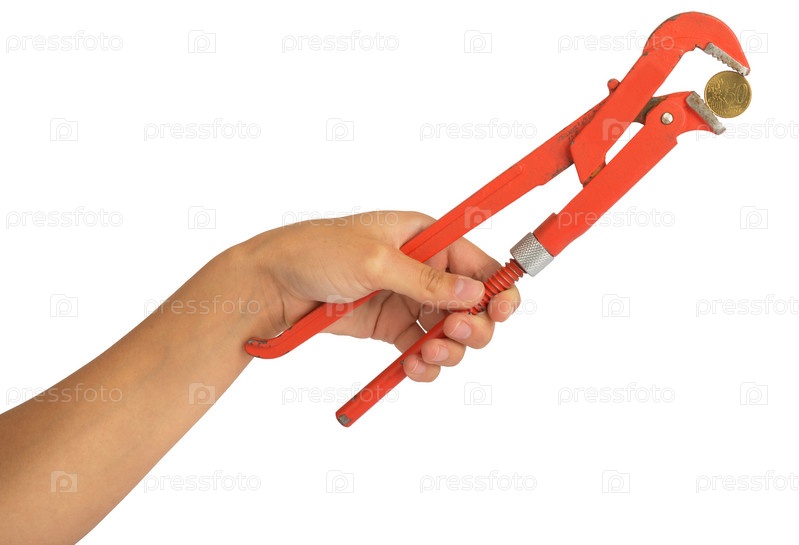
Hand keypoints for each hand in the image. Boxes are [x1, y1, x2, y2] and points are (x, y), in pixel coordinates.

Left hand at [249, 211, 520, 381]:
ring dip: (450, 349)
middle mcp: (422, 268)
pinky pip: (422, 349)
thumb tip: (475, 292)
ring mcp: (406, 300)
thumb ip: (425, 281)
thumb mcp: (374, 261)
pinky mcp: (389, 327)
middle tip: (454, 333)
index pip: (477, 262)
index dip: (498, 286)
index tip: (503, 310)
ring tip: (428, 355)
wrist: (270, 285)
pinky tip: (415, 367)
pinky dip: (425, 363)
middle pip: (473, 303)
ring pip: (451, 332)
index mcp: (425, 237)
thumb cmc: (316, 253)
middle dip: (473, 324)